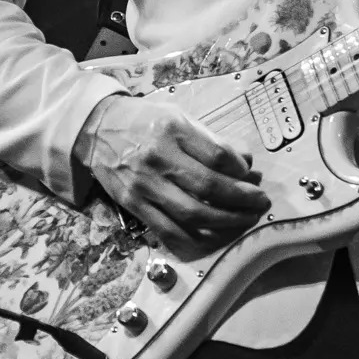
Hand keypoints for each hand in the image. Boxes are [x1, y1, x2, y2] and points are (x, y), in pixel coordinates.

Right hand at [72, 94, 268, 255]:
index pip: (218, 156)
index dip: (241, 171)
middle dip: (242, 201)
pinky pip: (169, 231)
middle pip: (209, 188)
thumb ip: (212, 141)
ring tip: (246, 220)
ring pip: (193, 215)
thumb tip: (247, 164)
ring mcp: (144, 185)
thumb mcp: (179, 118)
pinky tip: (215, 237)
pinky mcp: (134, 205)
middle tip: (261, 204)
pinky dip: (196, 240)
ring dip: (227, 223)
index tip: (253, 177)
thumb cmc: (144, 121)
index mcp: (173, 130)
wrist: (96, 129)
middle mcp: (158, 158)